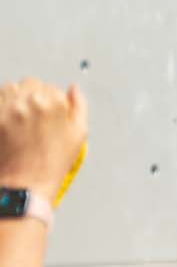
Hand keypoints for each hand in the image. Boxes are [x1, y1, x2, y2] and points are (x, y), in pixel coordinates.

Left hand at [0, 80, 88, 201]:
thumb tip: (74, 90)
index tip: (51, 113)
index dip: (53, 101)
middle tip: (35, 116)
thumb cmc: (51, 163)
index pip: (53, 88)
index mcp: (54, 103)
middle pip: (31, 83)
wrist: (24, 182)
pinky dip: (3, 104)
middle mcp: (30, 101)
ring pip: (11, 87)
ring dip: (16, 97)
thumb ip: (79, 106)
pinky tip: (8, 118)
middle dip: (34, 95)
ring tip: (20, 116)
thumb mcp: (78, 135)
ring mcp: (8, 108)